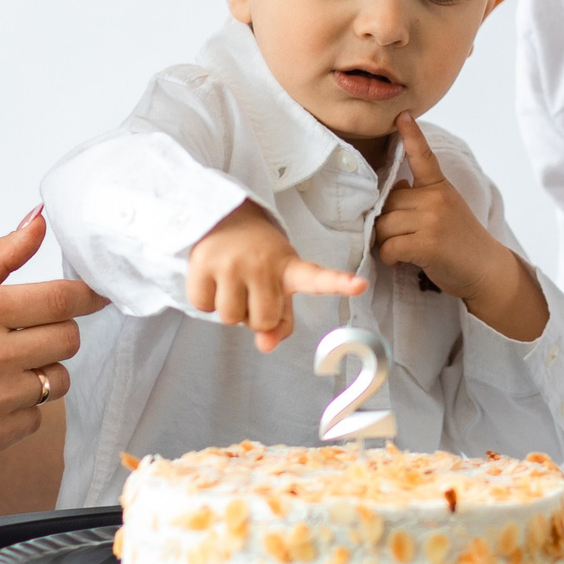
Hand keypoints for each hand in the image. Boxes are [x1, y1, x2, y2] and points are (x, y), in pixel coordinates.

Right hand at [0, 208, 105, 467]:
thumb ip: (0, 256)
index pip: (60, 299)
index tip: (97, 295)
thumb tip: (39, 221)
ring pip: (58, 380)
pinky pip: (38, 418)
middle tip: (23, 336)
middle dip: (55, 334)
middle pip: (69, 339)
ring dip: (40, 373)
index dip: (86, 296)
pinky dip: (20, 410)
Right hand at [187, 199, 366, 350]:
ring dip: (230, 310)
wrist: (222, 218)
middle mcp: (263, 263)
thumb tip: (265, 346)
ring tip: (232, 283)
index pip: (317, 278)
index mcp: (289, 267)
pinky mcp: (203, 262)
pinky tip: (212, 279)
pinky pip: (203, 307)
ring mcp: (232, 262)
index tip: (360, 285)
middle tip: (251, 291)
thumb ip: (279, 321)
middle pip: (261, 321)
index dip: (339, 283)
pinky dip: (206, 301)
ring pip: (230, 318)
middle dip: (253, 316)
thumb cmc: (257, 260)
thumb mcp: (277, 284)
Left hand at [375, 115, 548, 341]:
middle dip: (386, 224)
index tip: (402, 115)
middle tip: (401, 239)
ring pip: (383, 226)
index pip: (424, 157)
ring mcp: (432, 220)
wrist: (486, 270)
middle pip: (387, 204)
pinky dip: (389, 257)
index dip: (411, 135)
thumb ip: (422, 198)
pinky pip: (389, 246)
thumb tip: (397, 188)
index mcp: (440, 187)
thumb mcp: (445, 210)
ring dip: (385, 243)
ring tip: (403, 252)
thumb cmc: (460, 243)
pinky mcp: (427, 243)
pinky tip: (402, 261)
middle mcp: (436, 198)